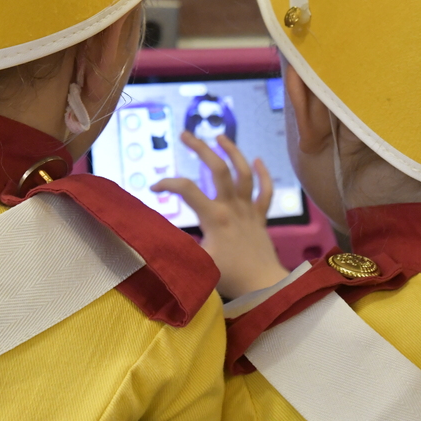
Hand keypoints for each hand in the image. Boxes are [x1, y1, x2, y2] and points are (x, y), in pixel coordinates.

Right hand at [152, 131, 289, 298]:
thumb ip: (177, 246)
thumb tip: (155, 234)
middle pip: (218, 169)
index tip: (154, 187)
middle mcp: (233, 207)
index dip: (168, 183)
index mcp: (215, 217)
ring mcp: (249, 210)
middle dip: (200, 148)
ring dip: (233, 151)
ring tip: (220, 137)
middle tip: (185, 134)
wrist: (264, 286)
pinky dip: (263, 174)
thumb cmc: (230, 277)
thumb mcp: (199, 262)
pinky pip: (266, 191)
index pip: (187, 190)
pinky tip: (257, 160)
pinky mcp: (260, 217)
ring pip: (244, 173)